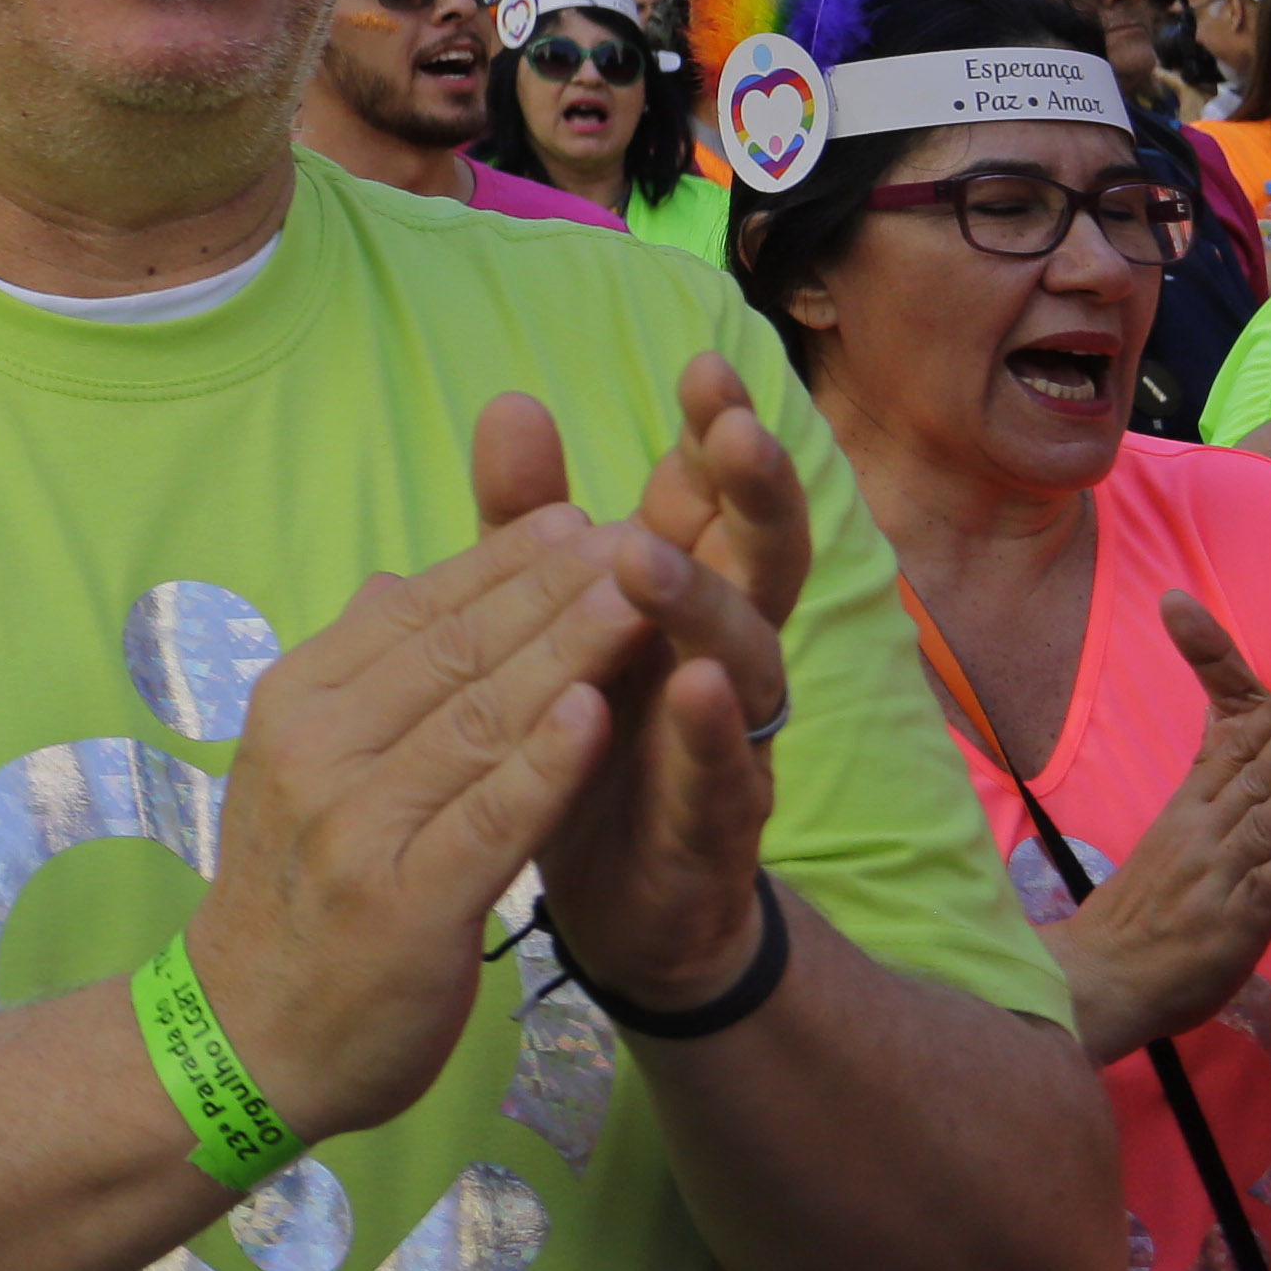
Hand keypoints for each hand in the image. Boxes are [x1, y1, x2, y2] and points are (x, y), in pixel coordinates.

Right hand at [183, 463, 672, 1135]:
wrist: (249, 1036)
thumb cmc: (293, 895)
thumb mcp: (298, 767)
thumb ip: (357, 678)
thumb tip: (395, 582)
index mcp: (296, 702)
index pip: (414, 610)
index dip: (503, 561)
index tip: (581, 518)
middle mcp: (318, 748)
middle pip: (455, 650)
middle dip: (552, 588)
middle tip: (637, 535)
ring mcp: (357, 823)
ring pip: (482, 718)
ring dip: (568, 652)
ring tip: (640, 600)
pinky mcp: (407, 899)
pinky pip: (491, 815)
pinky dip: (546, 762)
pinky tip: (598, 714)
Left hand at [524, 362, 804, 1015]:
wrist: (622, 906)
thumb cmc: (591, 736)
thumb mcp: (548, 621)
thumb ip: (530, 523)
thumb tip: (512, 400)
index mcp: (682, 600)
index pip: (708, 502)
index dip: (714, 436)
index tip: (705, 363)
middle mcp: (721, 658)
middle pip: (757, 560)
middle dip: (752, 493)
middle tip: (734, 430)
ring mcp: (729, 744)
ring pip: (746, 664)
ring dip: (707, 608)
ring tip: (653, 560)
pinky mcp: (715, 831)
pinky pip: (725, 778)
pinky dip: (711, 736)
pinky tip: (693, 692)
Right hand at [1054, 612, 1270, 1057]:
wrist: (1094, 979)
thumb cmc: (1132, 918)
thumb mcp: (1161, 846)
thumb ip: (1195, 803)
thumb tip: (1215, 759)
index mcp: (1182, 816)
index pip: (1228, 755)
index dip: (1269, 718)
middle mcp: (1198, 837)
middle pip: (1253, 775)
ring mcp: (1215, 878)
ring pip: (1267, 820)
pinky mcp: (1231, 924)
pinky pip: (1270, 886)